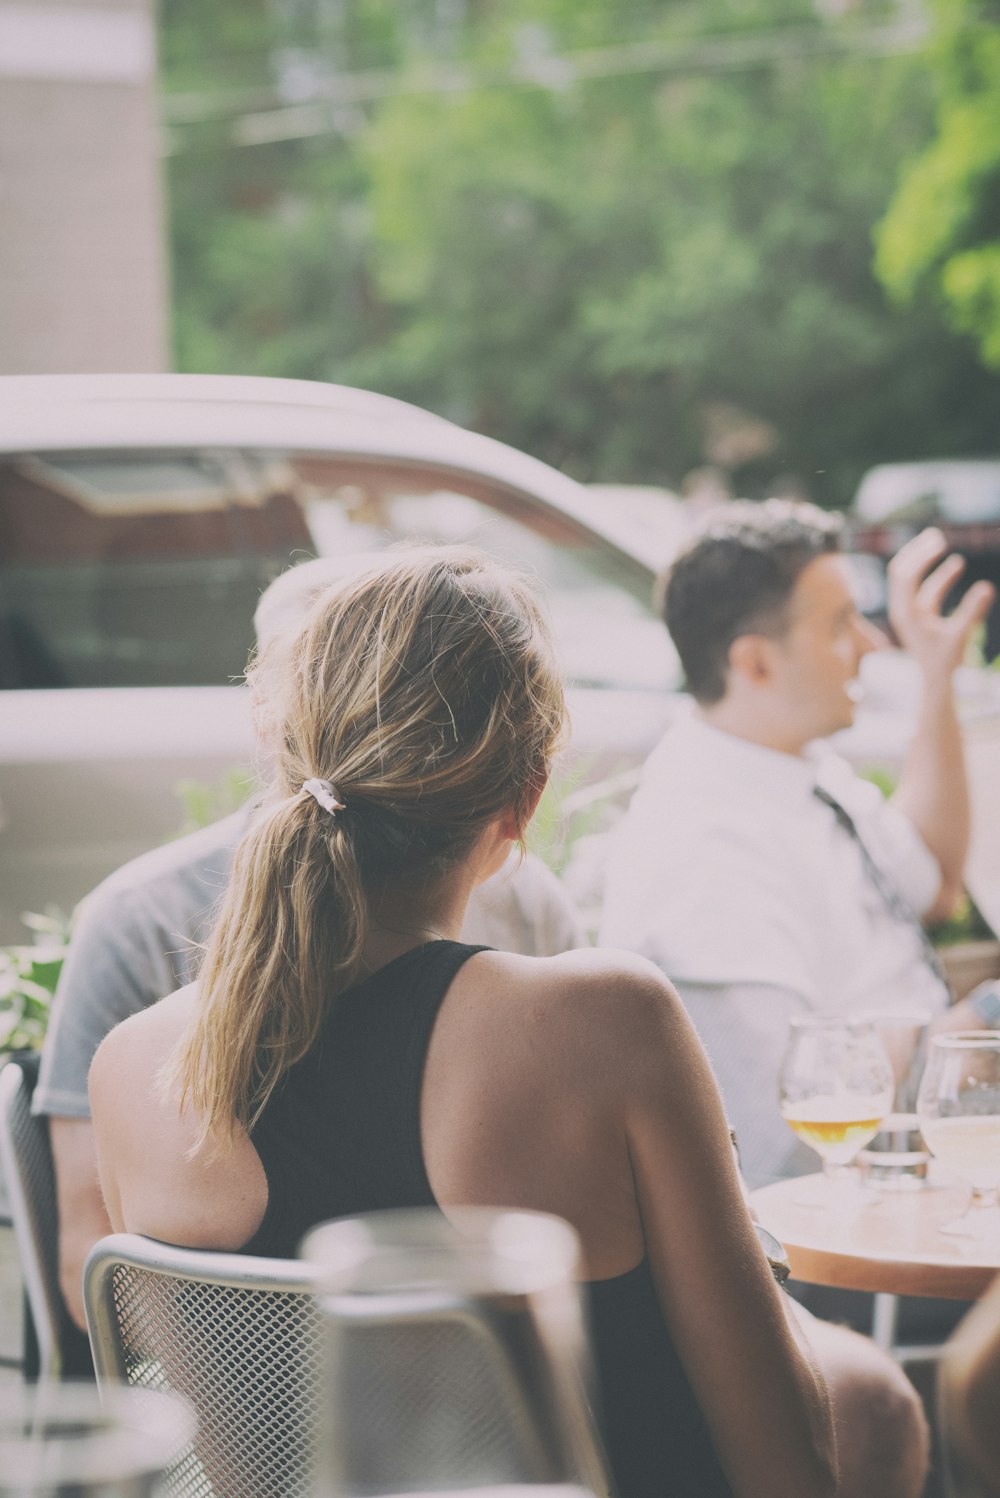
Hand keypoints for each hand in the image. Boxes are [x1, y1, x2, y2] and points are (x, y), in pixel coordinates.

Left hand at [887, 528, 994, 685]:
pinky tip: (956, 565)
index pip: (905, 576)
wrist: (937, 680)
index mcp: (905, 613)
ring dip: (925, 560)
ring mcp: (910, 610)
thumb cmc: (945, 660)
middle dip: (917, 552)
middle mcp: (903, 608)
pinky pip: (927, 589)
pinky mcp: (920, 614)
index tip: (939, 542)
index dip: (920, 557)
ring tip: (941, 542)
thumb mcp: (960, 635)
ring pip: (912, 579)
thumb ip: (971, 612)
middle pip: (901, 572)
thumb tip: (986, 588)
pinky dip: (939, 576)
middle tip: (936, 535)